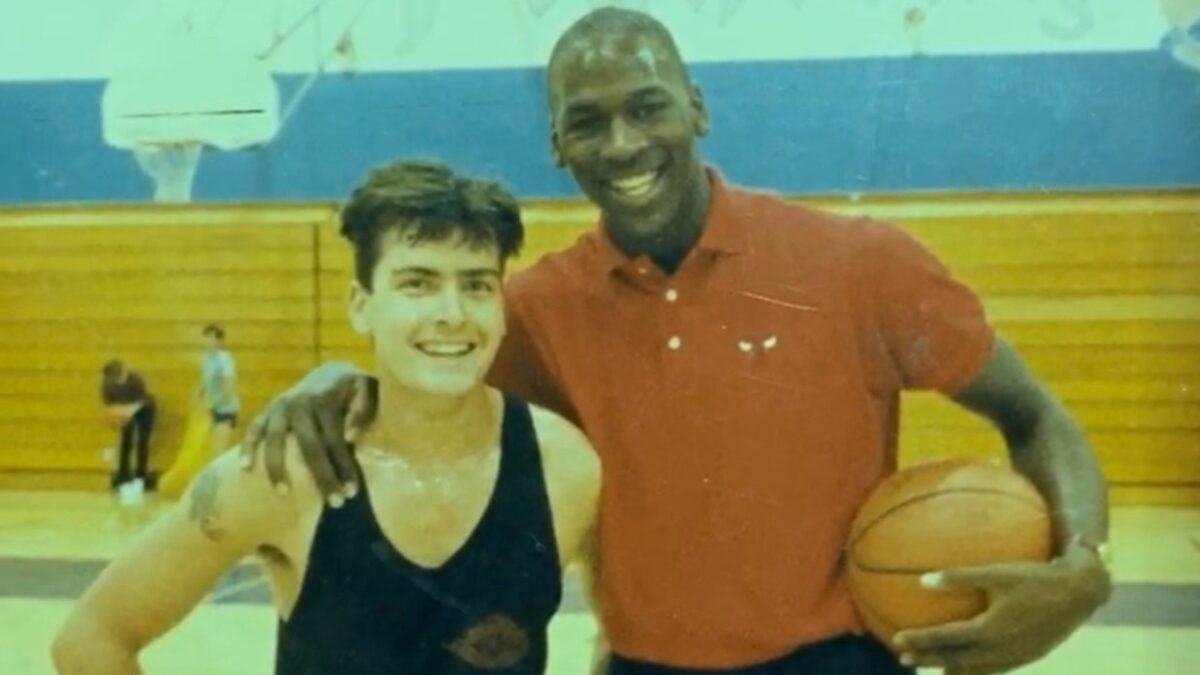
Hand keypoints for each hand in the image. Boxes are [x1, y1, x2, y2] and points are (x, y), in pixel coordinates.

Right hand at [240, 363, 376, 504]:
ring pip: (275, 441)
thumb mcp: (365, 389)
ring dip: (278, 469)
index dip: (344, 467)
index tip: (351, 492)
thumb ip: (362, 409)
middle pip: (309, 446)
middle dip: (321, 477)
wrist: (330, 373)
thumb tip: (349, 437)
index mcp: (325, 400)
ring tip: (284, 494)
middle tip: (334, 504)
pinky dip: (247, 447)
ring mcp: (279, 407)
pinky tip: (246, 469)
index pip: (335, 440)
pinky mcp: (266, 410)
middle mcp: (298, 403)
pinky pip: (253, 430)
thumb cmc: (352, 389)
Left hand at [893, 546, 1110, 673]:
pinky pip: (994, 668)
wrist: (1080, 593)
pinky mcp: (1027, 656)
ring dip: (950, 669)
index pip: (948, 638)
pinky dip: (974, 670)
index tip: (898, 640)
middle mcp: (1002, 648)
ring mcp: (1016, 656)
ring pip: (975, 669)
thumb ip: (960, 577)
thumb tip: (923, 580)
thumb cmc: (1035, 577)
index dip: (922, 640)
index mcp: (992, 629)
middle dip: (929, 660)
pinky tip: (963, 665)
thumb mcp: (997, 572)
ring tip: (929, 668)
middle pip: (957, 660)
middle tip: (903, 659)